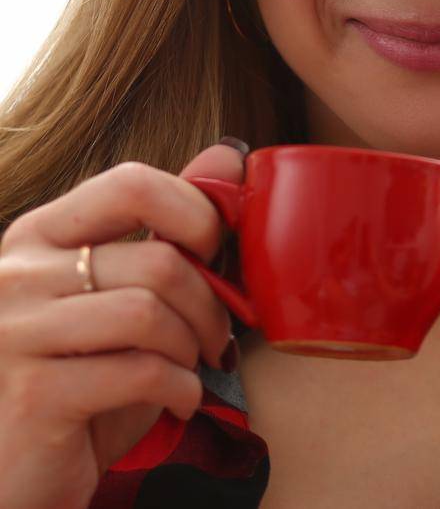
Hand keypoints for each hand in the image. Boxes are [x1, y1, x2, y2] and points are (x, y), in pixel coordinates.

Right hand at [0, 140, 246, 508]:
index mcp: (38, 236)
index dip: (197, 214)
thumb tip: (228, 154)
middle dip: (211, 305)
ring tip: (193, 366)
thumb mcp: (127, 296)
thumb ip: (168, 226)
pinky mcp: (34, 394)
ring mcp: (14, 333)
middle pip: (159, 261)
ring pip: (151, 314)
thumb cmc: (86, 379)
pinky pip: (143, 371)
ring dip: (195, 347)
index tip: (217, 254)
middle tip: (217, 336)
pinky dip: (182, 389)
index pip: (131, 184)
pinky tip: (178, 399)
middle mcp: (15, 275)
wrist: (23, 475)